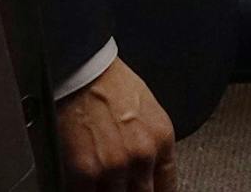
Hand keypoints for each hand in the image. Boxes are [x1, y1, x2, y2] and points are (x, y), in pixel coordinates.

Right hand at [56, 58, 176, 191]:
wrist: (83, 71)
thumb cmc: (111, 85)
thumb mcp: (148, 113)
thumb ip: (151, 146)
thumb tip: (147, 173)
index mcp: (161, 141)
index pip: (168, 187)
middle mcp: (142, 157)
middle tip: (122, 185)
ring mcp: (114, 168)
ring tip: (103, 182)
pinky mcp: (85, 174)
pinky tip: (85, 185)